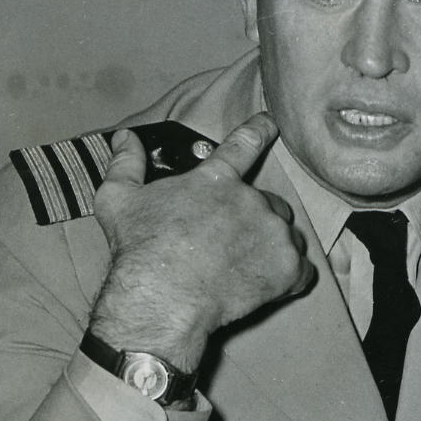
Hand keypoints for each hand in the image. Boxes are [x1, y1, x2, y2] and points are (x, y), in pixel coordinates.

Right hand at [89, 112, 313, 370]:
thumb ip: (125, 163)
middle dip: (255, 216)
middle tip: (231, 241)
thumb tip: (125, 136)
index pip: (245, 144)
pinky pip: (302, 270)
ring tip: (247, 265)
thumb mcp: (118, 199)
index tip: (272, 122)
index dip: (260, 130)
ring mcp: (272, 233)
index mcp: (217, 178)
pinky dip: (290, 276)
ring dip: (273, 244)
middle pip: (268, 201)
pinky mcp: (286, 268)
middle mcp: (251, 199)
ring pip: (287, 234)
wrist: (163, 298)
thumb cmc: (140, 248)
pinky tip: (270, 285)